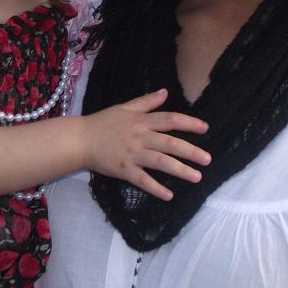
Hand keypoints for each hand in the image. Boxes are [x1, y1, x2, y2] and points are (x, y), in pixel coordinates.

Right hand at [83, 88, 209, 199]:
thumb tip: (165, 92)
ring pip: (160, 162)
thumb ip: (146, 101)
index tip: (205, 129)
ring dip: (180, 170)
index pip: (170, 120)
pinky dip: (156, 188)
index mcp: (141, 121)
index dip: (189, 124)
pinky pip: (142, 180)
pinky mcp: (123, 169)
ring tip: (197, 177)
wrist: (79, 140)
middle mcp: (140, 137)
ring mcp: (132, 154)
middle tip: (208, 160)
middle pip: (170, 143)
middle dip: (191, 151)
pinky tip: (169, 195)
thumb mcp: (124, 107)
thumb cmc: (102, 122)